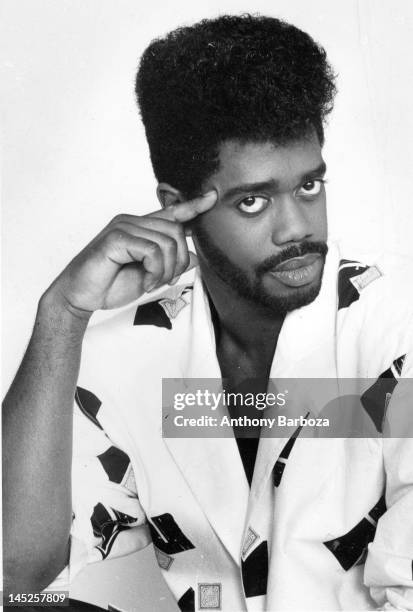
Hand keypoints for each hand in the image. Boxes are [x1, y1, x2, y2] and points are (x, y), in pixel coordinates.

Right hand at [44, 191, 216, 317]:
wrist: (81, 296)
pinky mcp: (115, 237)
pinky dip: (154, 270)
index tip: (213, 197)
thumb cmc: (110, 283)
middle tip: (163, 280)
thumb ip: (169, 263)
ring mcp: (123, 226)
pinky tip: (146, 282)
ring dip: (165, 270)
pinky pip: (151, 250)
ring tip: (153, 282)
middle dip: (178, 261)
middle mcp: (132, 221)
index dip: (193, 206)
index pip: (171, 212)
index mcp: (140, 227)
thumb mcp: (149, 275)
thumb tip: (193, 256)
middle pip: (176, 231)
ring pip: (166, 242)